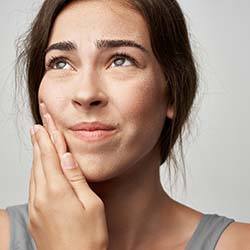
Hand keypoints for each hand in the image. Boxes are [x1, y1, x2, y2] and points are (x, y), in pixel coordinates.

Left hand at [28, 103, 108, 249]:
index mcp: (57, 191)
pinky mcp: (35, 214)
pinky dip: (36, 169)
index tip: (44, 121)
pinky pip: (32, 184)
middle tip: (39, 123)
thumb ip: (77, 179)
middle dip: (39, 139)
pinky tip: (38, 166)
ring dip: (36, 153)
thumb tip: (68, 158)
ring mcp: (35, 206)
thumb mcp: (92, 206)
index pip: (51, 155)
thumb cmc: (88, 239)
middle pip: (39, 160)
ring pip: (34, 171)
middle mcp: (41, 196)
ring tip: (37, 139)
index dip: (47, 136)